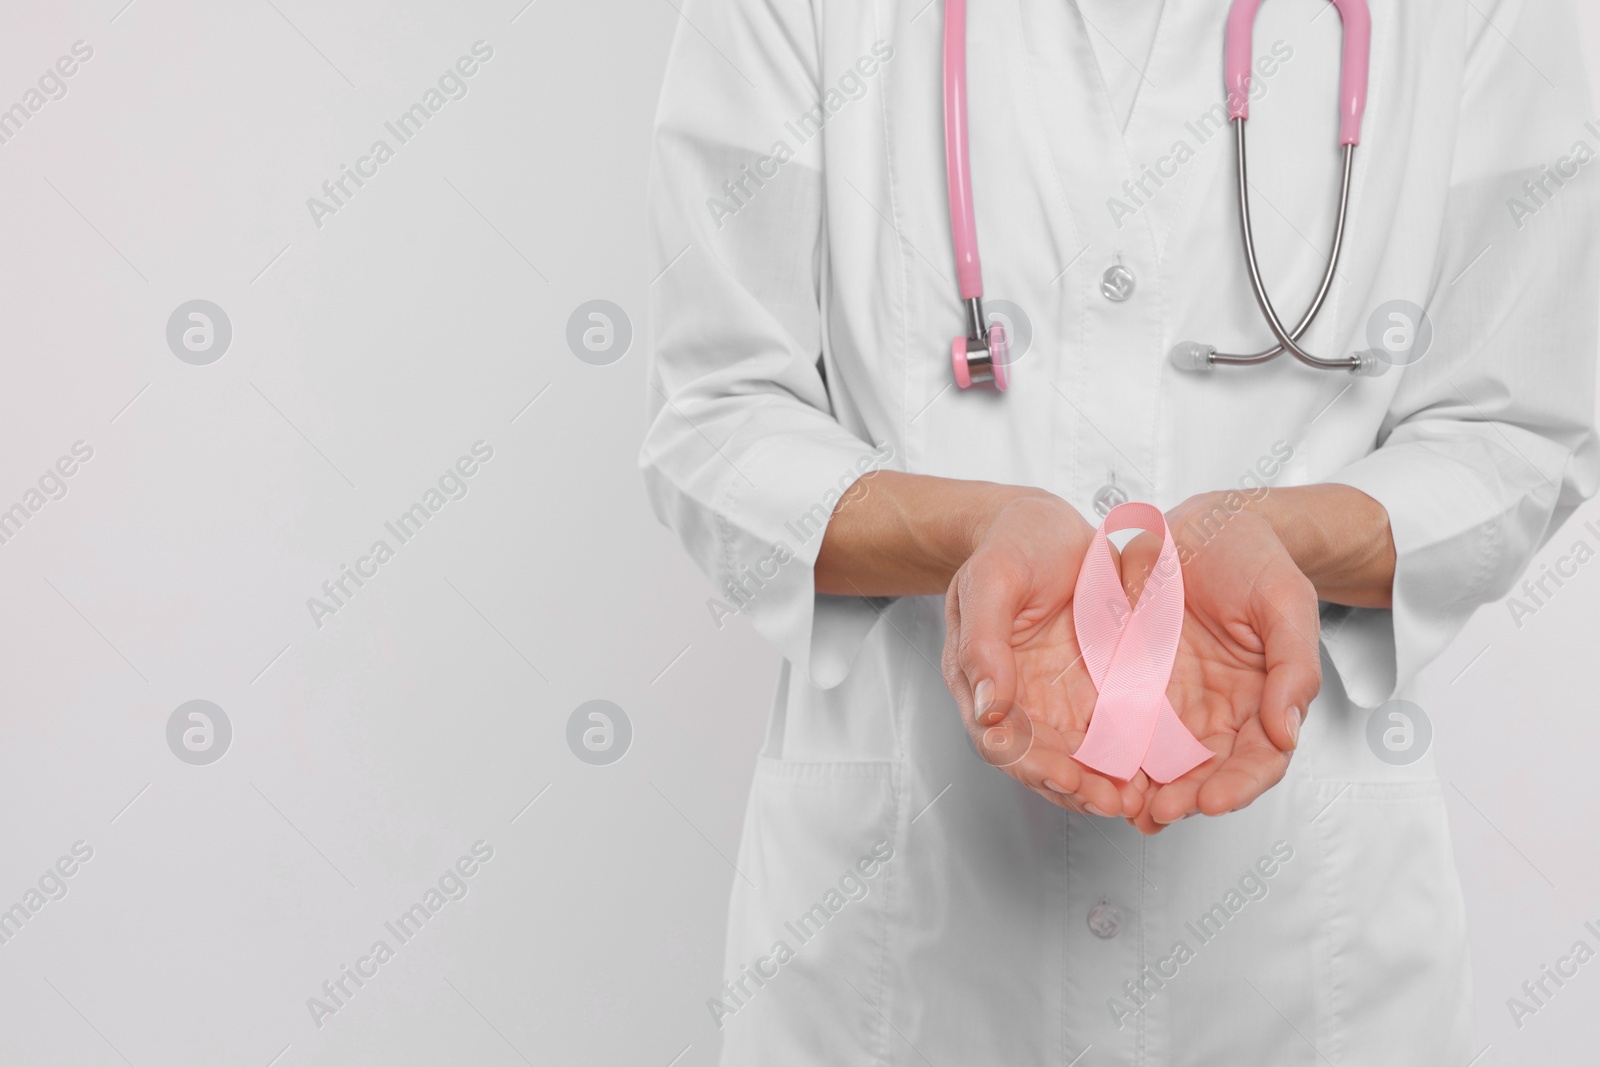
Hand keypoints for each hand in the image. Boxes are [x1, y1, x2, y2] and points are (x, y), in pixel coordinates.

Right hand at [941, 493, 1149, 817]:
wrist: (1048, 523)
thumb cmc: (1013, 543)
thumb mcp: (993, 579)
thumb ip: (984, 641)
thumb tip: (987, 706)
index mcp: (980, 676)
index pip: (1001, 739)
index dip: (1034, 765)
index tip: (1070, 779)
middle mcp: (1018, 698)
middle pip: (1041, 761)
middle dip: (1076, 788)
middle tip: (1115, 803)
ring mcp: (1057, 697)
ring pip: (1077, 758)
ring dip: (1103, 786)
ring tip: (1138, 803)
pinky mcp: (1095, 690)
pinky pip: (1111, 733)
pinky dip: (1129, 759)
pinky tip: (1156, 773)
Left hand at [1117, 495, 1322, 833]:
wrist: (1205, 523)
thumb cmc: (1256, 558)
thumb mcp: (1287, 602)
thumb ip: (1295, 665)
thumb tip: (1288, 730)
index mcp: (1263, 698)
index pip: (1260, 760)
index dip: (1240, 786)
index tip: (1214, 801)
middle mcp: (1218, 709)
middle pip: (1206, 773)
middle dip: (1186, 798)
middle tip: (1160, 811)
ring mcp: (1172, 700)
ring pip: (1159, 761)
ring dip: (1143, 790)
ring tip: (1122, 807)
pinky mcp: (1131, 683)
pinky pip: (1118, 726)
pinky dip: (1108, 755)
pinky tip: (1091, 770)